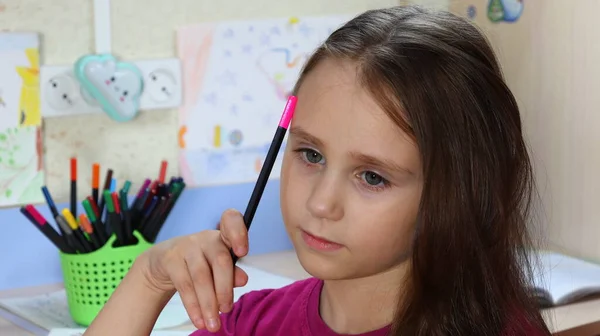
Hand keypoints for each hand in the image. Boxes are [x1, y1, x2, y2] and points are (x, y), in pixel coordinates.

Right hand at [137, 209, 248, 331]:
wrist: (162, 263)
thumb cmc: (200, 264)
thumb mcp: (217, 268)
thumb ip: (231, 272)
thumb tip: (243, 279)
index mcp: (223, 236)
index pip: (231, 221)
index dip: (239, 233)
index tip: (242, 251)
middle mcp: (206, 238)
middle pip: (220, 261)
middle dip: (224, 290)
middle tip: (226, 311)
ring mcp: (187, 246)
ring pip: (201, 277)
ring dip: (208, 304)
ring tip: (213, 325)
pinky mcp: (170, 259)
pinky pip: (184, 285)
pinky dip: (193, 306)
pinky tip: (199, 320)